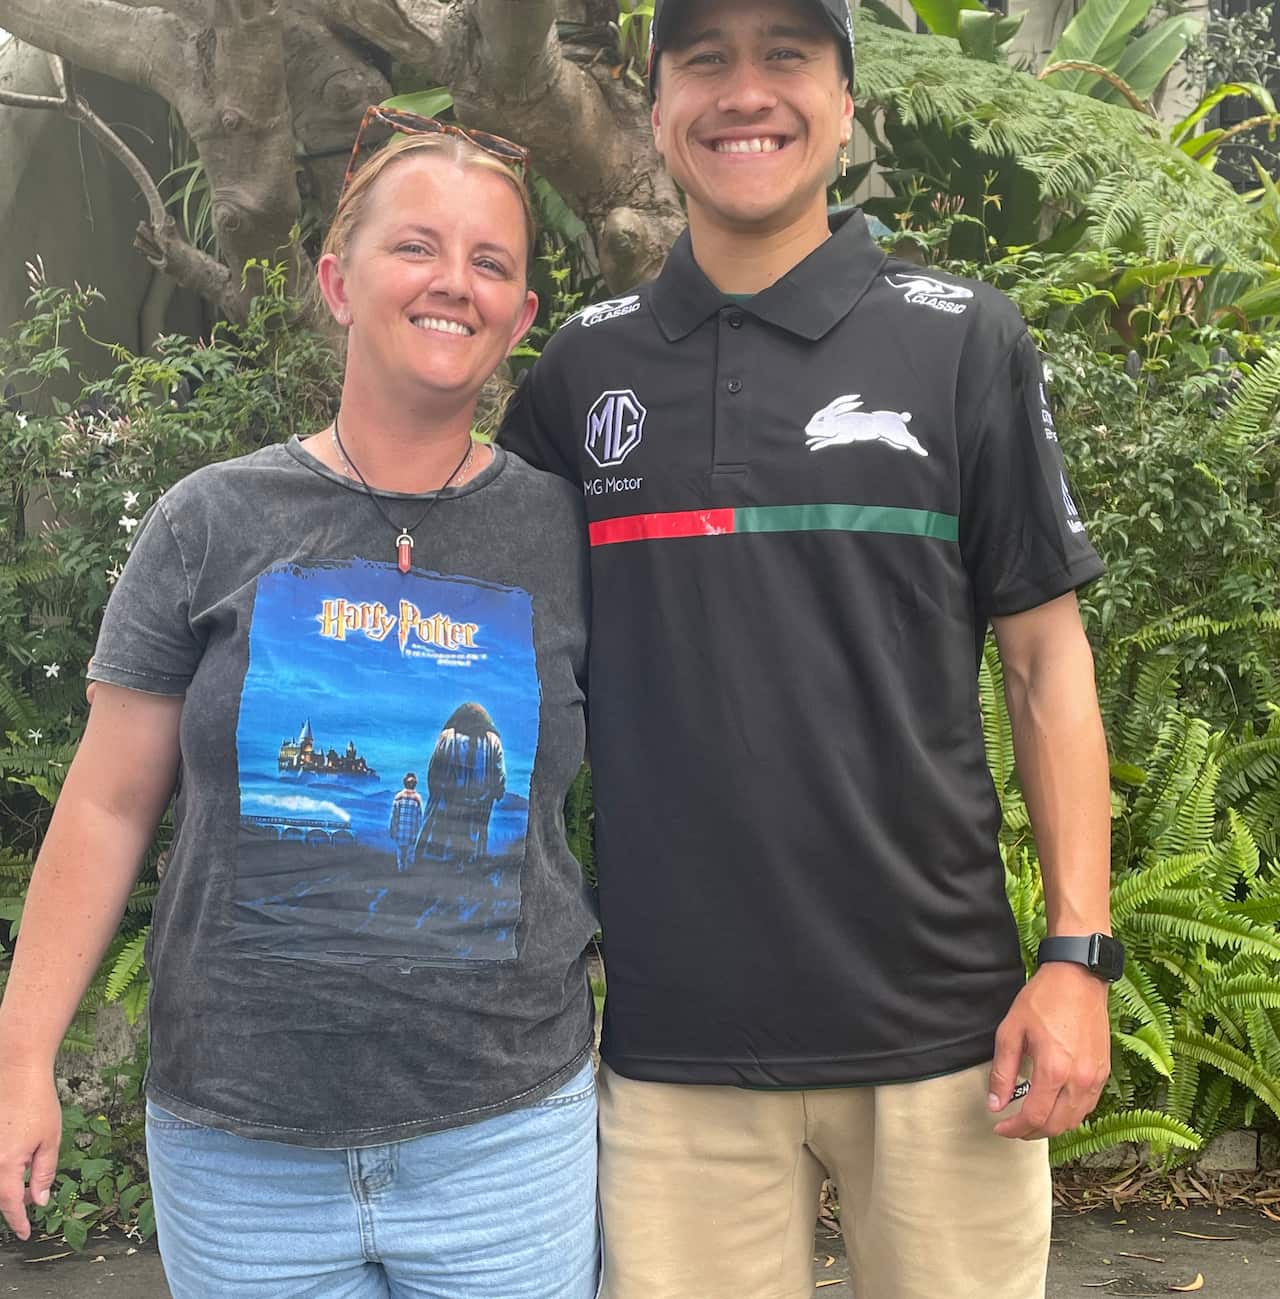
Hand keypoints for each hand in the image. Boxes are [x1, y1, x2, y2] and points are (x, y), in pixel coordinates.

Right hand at [0, 1062, 62, 1239]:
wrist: (16, 1073)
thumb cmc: (36, 1102)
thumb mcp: (51, 1139)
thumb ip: (44, 1172)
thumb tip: (39, 1200)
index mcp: (6, 1164)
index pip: (11, 1205)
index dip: (18, 1222)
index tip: (24, 1233)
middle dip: (14, 1204)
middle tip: (32, 1200)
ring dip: (5, 1188)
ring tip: (23, 1183)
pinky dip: (1, 1172)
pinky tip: (12, 1164)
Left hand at [987, 962, 1110, 1139]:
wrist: (1078, 978)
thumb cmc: (1043, 999)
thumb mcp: (1011, 1031)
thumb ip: (1003, 1072)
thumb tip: (995, 1104)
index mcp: (1053, 1070)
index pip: (1034, 1117)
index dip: (1014, 1129)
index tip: (999, 1127)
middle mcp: (1079, 1080)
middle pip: (1056, 1126)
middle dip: (1031, 1132)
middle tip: (1012, 1127)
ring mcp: (1095, 1078)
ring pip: (1074, 1121)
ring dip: (1051, 1126)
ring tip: (1030, 1119)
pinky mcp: (1103, 1073)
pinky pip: (1087, 1107)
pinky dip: (1069, 1114)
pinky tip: (1053, 1106)